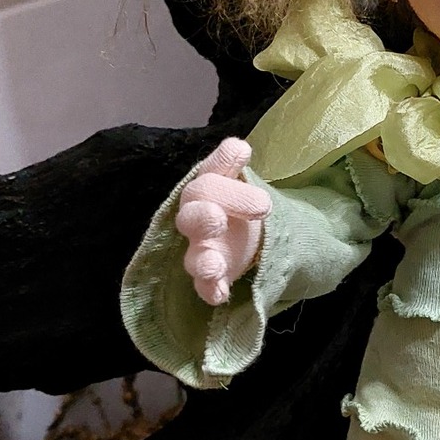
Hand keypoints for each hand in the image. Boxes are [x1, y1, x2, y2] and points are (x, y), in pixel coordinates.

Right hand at [175, 137, 271, 306]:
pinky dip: (212, 291)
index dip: (224, 172)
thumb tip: (238, 146)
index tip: (244, 155)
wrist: (246, 233)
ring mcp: (202, 252)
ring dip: (204, 262)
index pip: (207, 182)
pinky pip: (206, 288)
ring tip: (214, 264)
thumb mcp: (233, 178)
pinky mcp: (211, 279)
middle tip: (220, 217)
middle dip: (203, 218)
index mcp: (203, 192)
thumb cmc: (234, 201)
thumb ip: (230, 164)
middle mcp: (197, 222)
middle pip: (193, 219)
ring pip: (195, 259)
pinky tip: (221, 293)